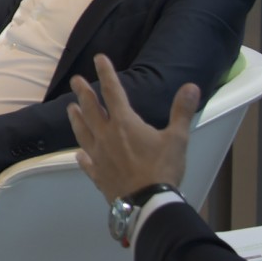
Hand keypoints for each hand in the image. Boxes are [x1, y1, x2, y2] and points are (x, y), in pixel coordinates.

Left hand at [66, 53, 197, 205]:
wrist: (147, 203)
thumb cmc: (162, 169)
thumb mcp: (177, 138)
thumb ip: (182, 111)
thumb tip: (191, 87)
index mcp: (124, 123)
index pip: (113, 91)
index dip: (106, 73)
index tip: (99, 58)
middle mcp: (106, 136)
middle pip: (91, 109)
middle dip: (83, 92)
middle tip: (76, 81)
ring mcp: (99, 156)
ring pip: (83, 132)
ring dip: (76, 119)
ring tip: (70, 108)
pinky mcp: (98, 175)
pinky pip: (86, 163)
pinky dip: (82, 156)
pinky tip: (79, 153)